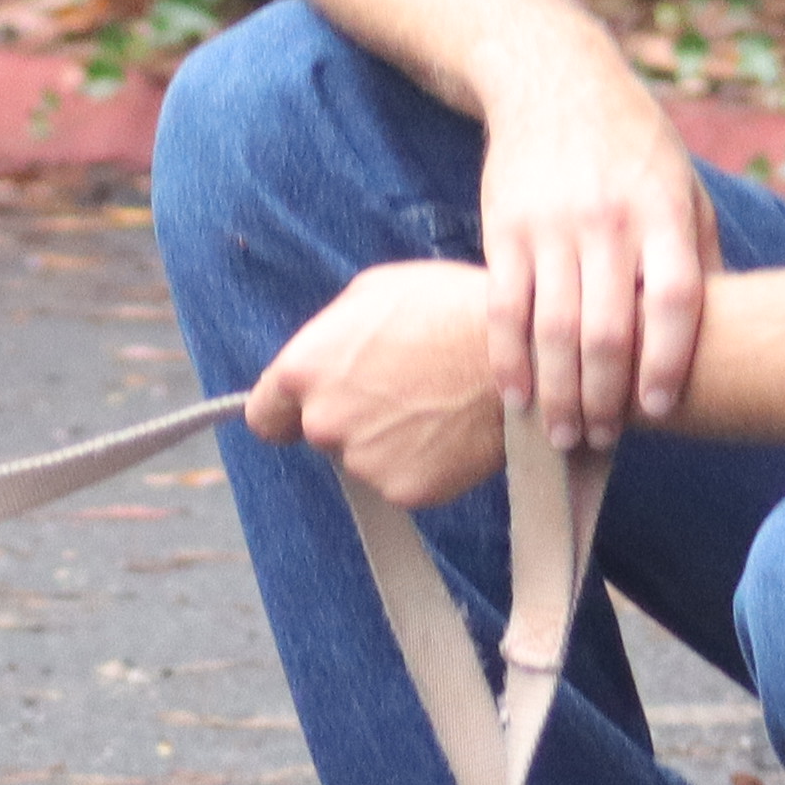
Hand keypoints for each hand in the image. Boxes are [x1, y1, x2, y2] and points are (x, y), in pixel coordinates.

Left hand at [241, 260, 509, 510]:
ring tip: (433, 403)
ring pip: (365, 458)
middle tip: (399, 390)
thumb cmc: (449, 308)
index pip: (264, 417)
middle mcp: (324, 422)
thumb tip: (320, 360)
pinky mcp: (406, 491)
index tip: (304, 411)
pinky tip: (449, 429)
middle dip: (350, 417)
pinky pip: (404, 479)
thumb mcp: (373, 293)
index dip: (286, 413)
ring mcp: (364, 462)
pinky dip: (423, 462)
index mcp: (304, 370)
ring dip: (388, 440)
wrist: (520, 354)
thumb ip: (330, 336)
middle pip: (322, 434)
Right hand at [476, 58, 713, 441]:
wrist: (553, 79)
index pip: (674, 299)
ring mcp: (552, 227)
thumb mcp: (685, 184)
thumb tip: (730, 328)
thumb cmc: (632, 144)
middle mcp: (608, 222)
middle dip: (604, 398)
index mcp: (663, 213)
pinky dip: (508, 360)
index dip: (670, 361)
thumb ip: (701, 254)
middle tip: (601, 439)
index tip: (662, 407)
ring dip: (558, 393)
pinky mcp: (504, 229)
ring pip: (553, 329)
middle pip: (607, 330)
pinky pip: (503, 308)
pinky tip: (517, 395)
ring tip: (563, 435)